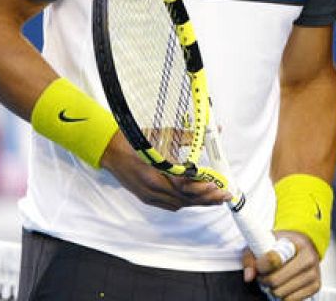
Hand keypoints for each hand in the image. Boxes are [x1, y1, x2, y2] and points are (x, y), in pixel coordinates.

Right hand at [99, 131, 228, 210]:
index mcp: (157, 174)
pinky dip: (184, 202)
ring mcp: (148, 195)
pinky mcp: (146, 197)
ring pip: (178, 203)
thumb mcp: (164, 135)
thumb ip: (189, 137)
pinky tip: (195, 199)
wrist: (111, 149)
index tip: (219, 186)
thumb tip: (212, 131)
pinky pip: (169, 204)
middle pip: (185, 199)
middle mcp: (153, 189)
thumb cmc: (136, 140)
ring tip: (215, 199)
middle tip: (224, 195)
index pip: (185, 187)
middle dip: (207, 199)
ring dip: (197, 202)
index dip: (204, 188)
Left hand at [244, 231, 319, 300]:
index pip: (273, 259)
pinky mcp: (315, 286)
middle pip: (275, 280)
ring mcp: (314, 273)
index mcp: (297, 243)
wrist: (304, 245)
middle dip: (264, 280)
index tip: (258, 266)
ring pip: (281, 293)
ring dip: (272, 289)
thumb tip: (249, 276)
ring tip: (273, 279)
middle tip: (264, 275)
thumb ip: (252, 256)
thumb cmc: (284, 243)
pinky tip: (283, 286)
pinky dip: (283, 296)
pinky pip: (291, 300)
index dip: (260, 265)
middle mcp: (308, 258)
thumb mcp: (265, 242)